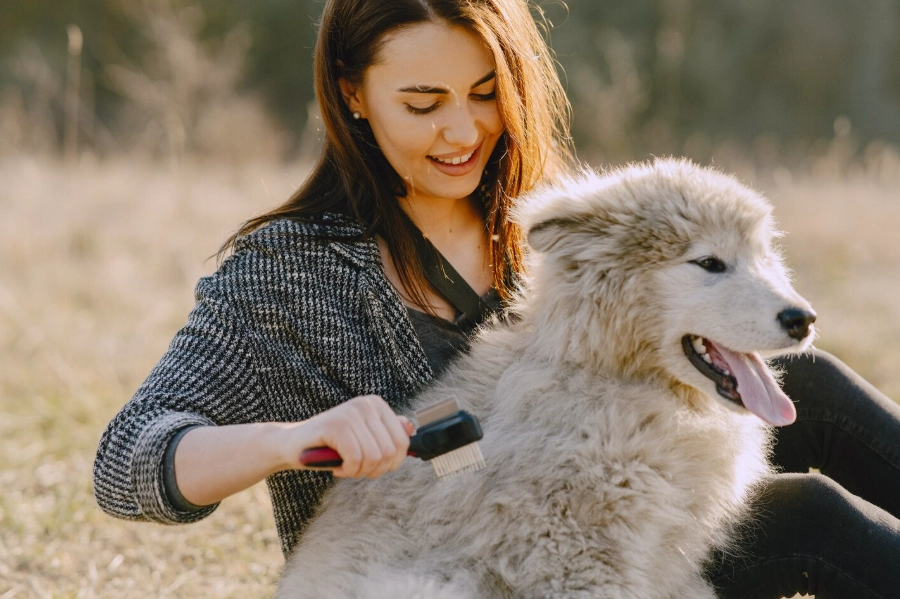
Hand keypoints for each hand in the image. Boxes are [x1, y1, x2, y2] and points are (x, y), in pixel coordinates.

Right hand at [293, 395, 414, 478]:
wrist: (292, 445)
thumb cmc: (330, 446)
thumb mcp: (363, 440)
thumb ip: (386, 434)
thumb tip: (410, 428)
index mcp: (376, 405)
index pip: (402, 442)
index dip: (390, 464)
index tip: (371, 465)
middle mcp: (366, 404)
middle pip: (390, 452)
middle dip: (373, 470)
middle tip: (354, 468)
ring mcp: (351, 413)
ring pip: (374, 458)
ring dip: (358, 472)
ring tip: (344, 466)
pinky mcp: (336, 425)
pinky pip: (356, 459)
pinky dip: (347, 470)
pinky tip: (337, 467)